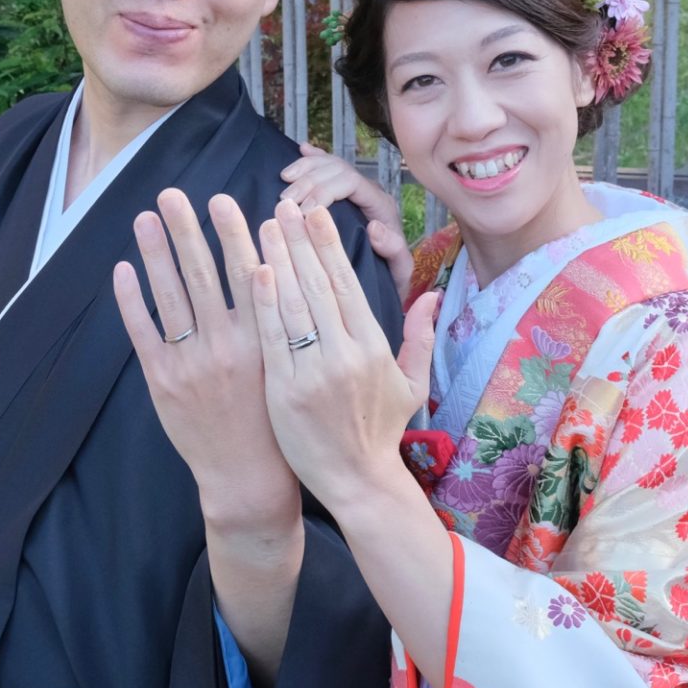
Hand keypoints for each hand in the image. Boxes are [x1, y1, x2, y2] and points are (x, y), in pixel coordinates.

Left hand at [112, 189, 299, 530]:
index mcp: (265, 340)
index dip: (235, 234)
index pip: (248, 273)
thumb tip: (277, 268)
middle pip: (203, 274)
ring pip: (171, 295)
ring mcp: (191, 363)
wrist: (249, 477)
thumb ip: (286, 321)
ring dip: (156, 252)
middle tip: (174, 194)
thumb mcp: (292, 367)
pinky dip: (131, 299)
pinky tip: (124, 268)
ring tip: (146, 217)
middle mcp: (227, 346)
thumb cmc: (278, 419)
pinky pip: (142, 331)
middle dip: (187, 229)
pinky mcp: (163, 381)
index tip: (224, 199)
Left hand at [249, 200, 439, 517]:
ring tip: (263, 225)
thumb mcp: (410, 384)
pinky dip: (263, 303)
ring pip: (294, 304)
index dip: (328, 245)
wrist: (356, 482)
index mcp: (373, 348)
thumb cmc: (380, 432)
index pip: (348, 284)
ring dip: (278, 260)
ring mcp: (314, 373)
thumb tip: (434, 295)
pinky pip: (272, 338)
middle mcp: (346, 355)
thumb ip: (419, 336)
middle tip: (284, 204)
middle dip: (300, 240)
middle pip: (318, 285)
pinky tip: (253, 271)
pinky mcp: (285, 392)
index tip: (313, 213)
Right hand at [279, 142, 412, 291]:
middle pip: (337, 170)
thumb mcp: (399, 270)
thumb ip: (394, 251)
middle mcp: (370, 191)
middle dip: (309, 180)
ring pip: (330, 164)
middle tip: (285, 200)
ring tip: (284, 181)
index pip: (350, 183)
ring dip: (305, 168)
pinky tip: (301, 149)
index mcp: (381, 205)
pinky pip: (329, 166)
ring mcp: (357, 189)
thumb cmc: (391, 275)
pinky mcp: (346, 192)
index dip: (324, 191)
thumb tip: (374, 228)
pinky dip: (314, 157)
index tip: (302, 211)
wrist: (391, 278)